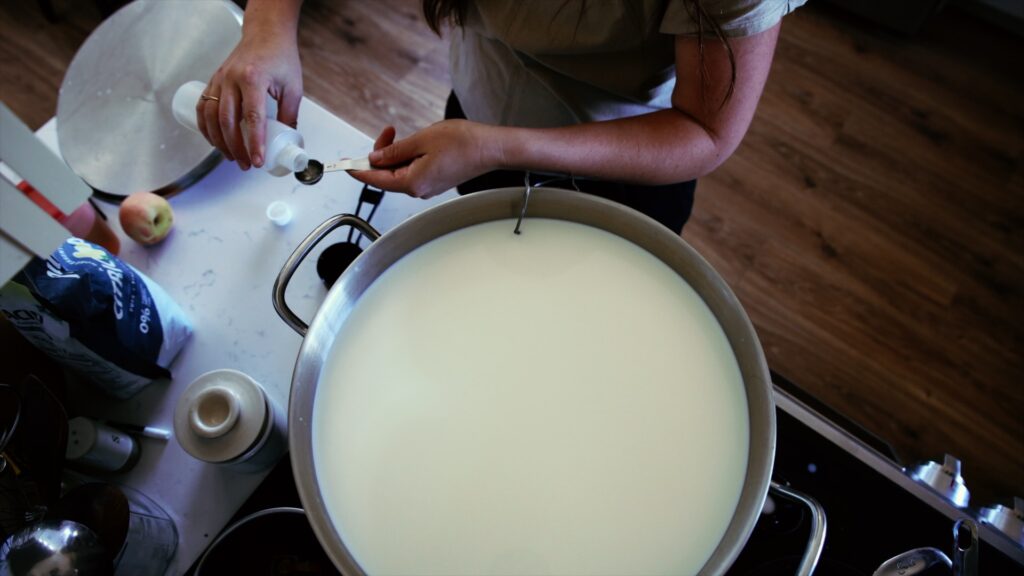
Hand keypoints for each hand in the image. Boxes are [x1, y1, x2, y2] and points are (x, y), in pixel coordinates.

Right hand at [196, 30, 302, 169]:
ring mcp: (220, 79)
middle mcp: (232, 79)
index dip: (255, 143)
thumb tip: (287, 142)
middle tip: (245, 164)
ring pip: (211, 116)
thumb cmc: (280, 57)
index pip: (253, 118)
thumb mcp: (293, 87)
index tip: (258, 161)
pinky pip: (203, 106)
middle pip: (228, 121)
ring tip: (231, 157)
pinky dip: (205, 127)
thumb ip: (290, 116)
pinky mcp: (214, 80)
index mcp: (254, 79)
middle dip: (236, 148)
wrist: (265, 34)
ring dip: (219, 141)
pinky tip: (213, 140)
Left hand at [349, 120, 502, 198]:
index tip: (344, 165)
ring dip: (397, 154)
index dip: (357, 170)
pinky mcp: (435, 181)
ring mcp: (428, 187)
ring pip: (400, 172)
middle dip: (381, 154)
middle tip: (389, 132)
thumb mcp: (421, 140)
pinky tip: (417, 144)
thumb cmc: (463, 143)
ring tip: (407, 135)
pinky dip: (408, 157)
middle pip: (387, 175)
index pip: (375, 179)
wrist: (490, 148)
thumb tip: (375, 158)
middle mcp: (419, 189)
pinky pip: (412, 171)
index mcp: (412, 182)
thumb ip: (394, 151)